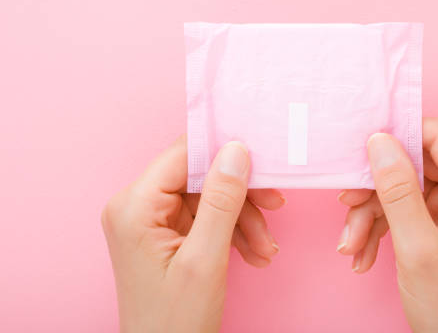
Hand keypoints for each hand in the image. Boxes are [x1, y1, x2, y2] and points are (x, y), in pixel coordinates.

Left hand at [102, 137, 282, 332]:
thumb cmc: (174, 322)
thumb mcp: (205, 260)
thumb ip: (222, 201)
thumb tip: (236, 150)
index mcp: (134, 206)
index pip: (184, 155)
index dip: (225, 153)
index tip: (262, 158)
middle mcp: (137, 206)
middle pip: (201, 177)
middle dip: (241, 196)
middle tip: (275, 206)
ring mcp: (152, 221)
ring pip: (210, 198)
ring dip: (243, 219)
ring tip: (265, 249)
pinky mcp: (167, 234)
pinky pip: (207, 218)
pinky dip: (234, 232)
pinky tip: (254, 254)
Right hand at [336, 118, 437, 331]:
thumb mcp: (418, 249)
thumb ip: (398, 192)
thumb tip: (379, 141)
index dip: (398, 137)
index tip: (360, 151)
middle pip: (414, 162)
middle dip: (376, 188)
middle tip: (348, 206)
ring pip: (401, 186)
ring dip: (370, 213)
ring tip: (350, 244)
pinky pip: (401, 207)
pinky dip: (377, 226)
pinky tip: (362, 252)